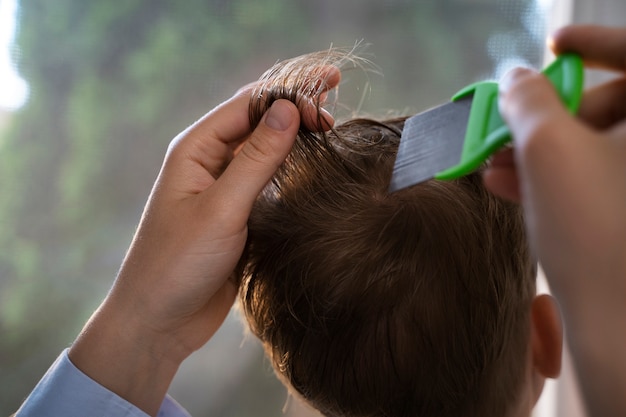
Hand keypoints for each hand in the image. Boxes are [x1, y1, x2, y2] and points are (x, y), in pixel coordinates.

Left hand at [68, 68, 339, 415]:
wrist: (160, 321)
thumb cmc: (177, 264)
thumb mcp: (221, 209)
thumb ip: (256, 159)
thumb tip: (288, 109)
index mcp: (195, 149)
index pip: (248, 105)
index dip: (288, 96)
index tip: (327, 98)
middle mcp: (209, 162)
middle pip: (257, 122)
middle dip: (294, 109)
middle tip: (334, 105)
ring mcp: (224, 189)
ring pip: (265, 150)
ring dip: (295, 138)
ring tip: (330, 131)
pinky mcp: (238, 215)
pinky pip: (267, 181)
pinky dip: (291, 169)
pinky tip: (312, 168)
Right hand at [483, 25, 625, 415]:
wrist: (616, 325)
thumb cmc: (591, 229)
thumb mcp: (546, 149)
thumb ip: (526, 99)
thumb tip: (515, 76)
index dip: (592, 41)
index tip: (550, 44)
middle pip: (612, 102)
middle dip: (550, 112)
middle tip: (509, 125)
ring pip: (596, 145)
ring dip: (540, 149)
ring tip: (495, 165)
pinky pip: (596, 178)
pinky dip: (554, 177)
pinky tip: (511, 186)